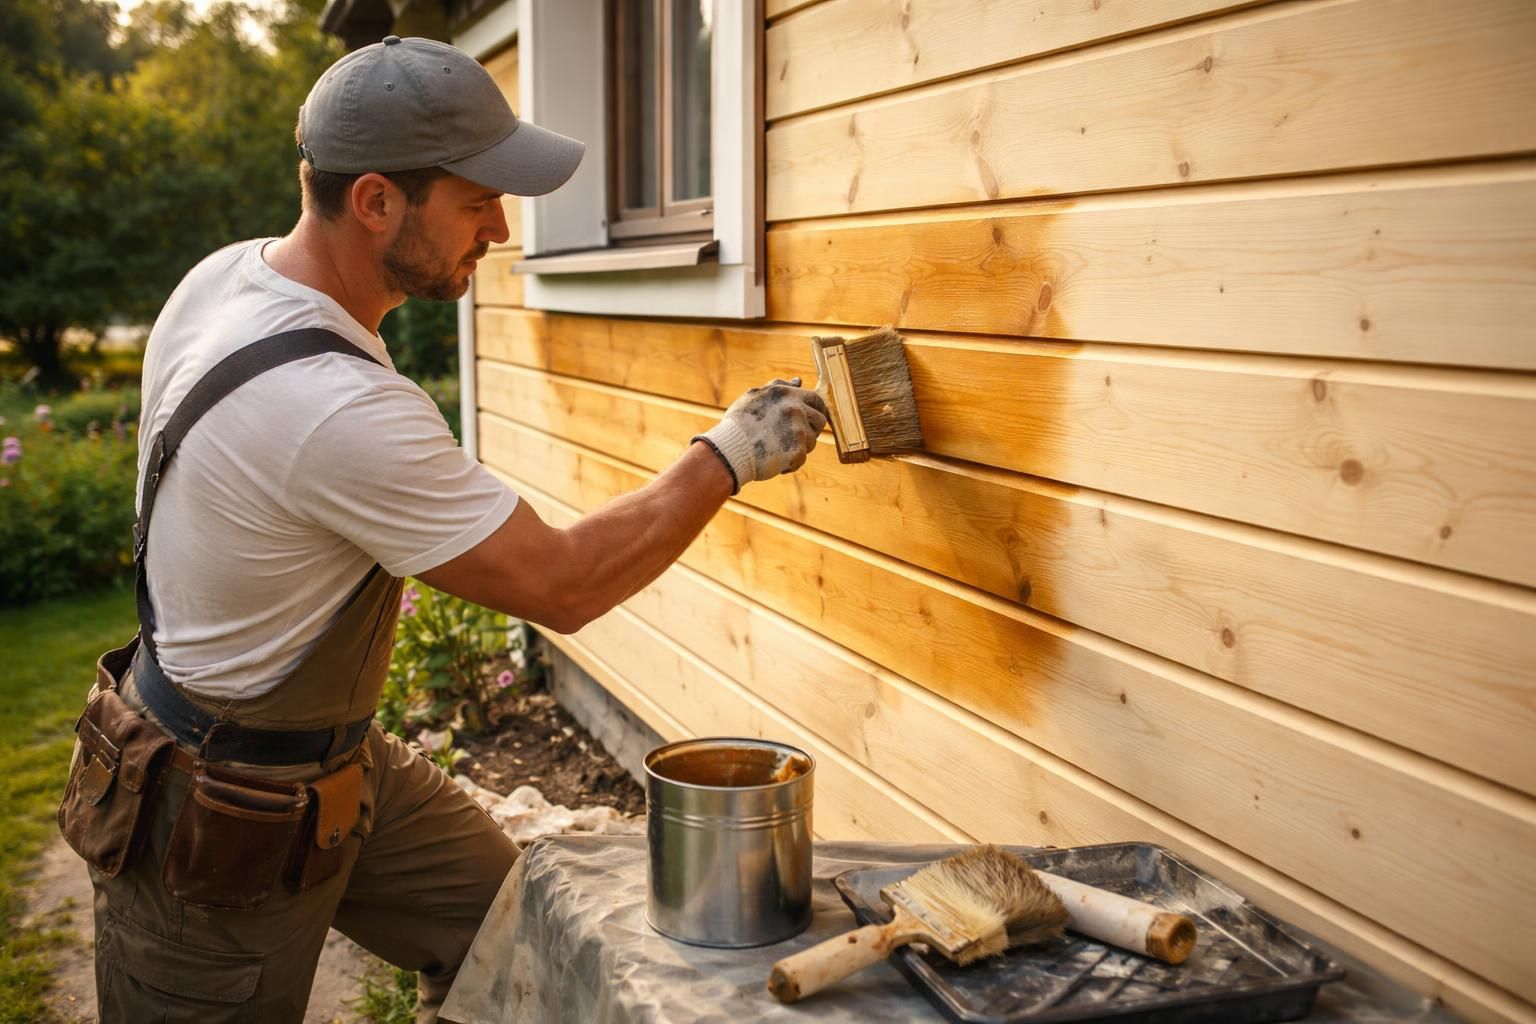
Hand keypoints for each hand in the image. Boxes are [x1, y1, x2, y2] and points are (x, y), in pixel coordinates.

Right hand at [691, 378, 828, 493]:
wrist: (729, 449)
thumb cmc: (739, 423)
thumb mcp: (756, 396)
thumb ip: (780, 386)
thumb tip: (799, 381)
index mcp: (787, 394)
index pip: (816, 400)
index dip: (816, 410)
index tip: (809, 419)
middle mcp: (795, 409)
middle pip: (820, 421)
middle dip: (810, 430)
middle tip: (791, 437)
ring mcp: (798, 430)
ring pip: (811, 442)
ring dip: (798, 447)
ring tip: (777, 449)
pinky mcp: (797, 451)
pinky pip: (801, 459)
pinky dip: (789, 463)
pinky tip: (774, 461)